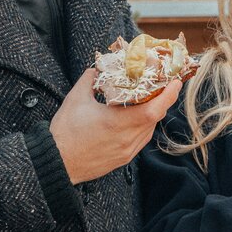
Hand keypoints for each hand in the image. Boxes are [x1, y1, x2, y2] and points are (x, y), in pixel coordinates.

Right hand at [50, 68, 181, 183]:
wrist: (56, 163)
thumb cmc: (65, 132)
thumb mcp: (76, 99)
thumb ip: (90, 79)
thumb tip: (97, 68)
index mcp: (118, 123)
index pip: (154, 109)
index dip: (168, 95)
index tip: (175, 81)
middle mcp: (127, 139)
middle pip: (155, 118)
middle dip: (162, 100)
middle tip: (164, 84)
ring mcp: (126, 151)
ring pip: (149, 130)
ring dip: (153, 114)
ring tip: (151, 99)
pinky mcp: (122, 159)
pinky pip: (141, 140)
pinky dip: (143, 127)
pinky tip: (136, 118)